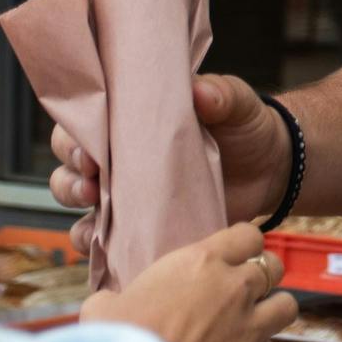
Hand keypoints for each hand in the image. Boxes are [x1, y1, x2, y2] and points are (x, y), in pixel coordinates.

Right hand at [50, 74, 292, 255]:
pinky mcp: (144, 225)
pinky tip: (102, 249)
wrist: (273, 169)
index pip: (85, 122)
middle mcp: (122, 156)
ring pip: (80, 204)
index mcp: (133, 120)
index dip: (75, 136)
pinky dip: (95, 246)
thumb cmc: (246, 127)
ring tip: (95, 216)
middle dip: (69, 178)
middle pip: (70, 166)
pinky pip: (106, 240)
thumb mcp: (237, 103)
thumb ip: (221, 94)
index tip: (89, 151)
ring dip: (76, 213)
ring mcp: (129, 193)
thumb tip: (201, 92)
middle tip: (90, 183)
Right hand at [82, 222, 298, 341]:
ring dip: (275, 315)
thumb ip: (114, 298)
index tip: (233, 260)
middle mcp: (234, 290)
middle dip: (263, 278)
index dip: (244, 247)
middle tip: (244, 295)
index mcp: (201, 263)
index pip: (247, 235)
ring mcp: (249, 330)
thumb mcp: (103, 308)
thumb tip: (107, 304)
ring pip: (288, 307)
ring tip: (258, 327)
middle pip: (273, 267)